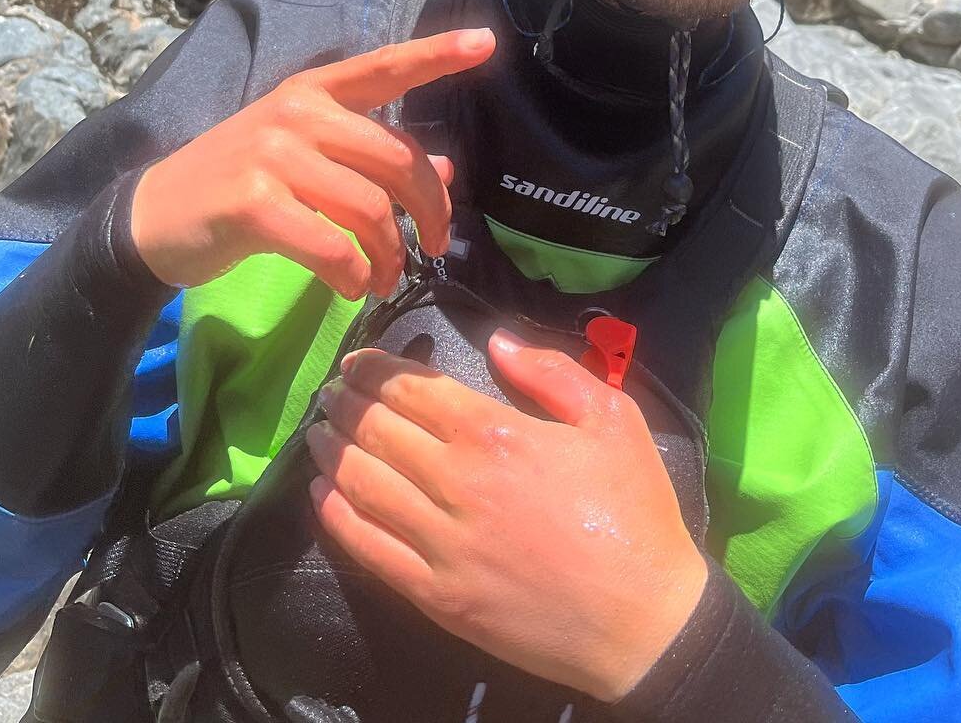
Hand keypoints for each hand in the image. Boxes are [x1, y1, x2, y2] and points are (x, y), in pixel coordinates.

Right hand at [128, 28, 494, 291]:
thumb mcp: (305, 157)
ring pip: (370, 208)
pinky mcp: (253, 202)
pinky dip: (351, 274)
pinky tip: (349, 286)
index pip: (385, 67)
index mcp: (314, 92)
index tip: (487, 44)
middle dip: (428, 211)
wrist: (154, 216)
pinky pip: (331, 244)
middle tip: (430, 248)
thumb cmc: (239, 183)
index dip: (437, 55)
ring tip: (380, 279)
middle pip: (397, 159)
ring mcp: (274, 154)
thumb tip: (443, 166)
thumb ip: (370, 158)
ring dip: (388, 256)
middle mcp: (298, 113)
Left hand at [306, 330, 708, 701]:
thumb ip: (551, 371)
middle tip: (330, 392)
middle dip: (346, 404)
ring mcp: (441, 544)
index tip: (355, 361)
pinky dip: (336, 517)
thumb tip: (498, 340)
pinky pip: (370, 549)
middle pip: (378, 431)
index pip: (412, 389)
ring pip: (363, 485)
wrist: (643, 621)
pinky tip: (320, 495)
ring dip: (332, 452)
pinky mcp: (436, 596)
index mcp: (494, 434)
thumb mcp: (613, 417)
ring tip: (317, 432)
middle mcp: (456, 483)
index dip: (375, 370)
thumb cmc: (632, 511)